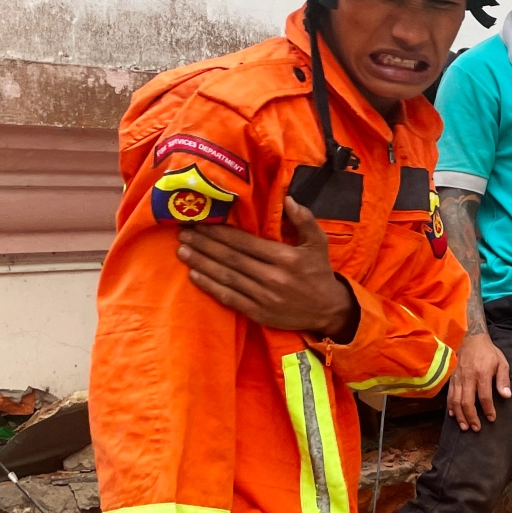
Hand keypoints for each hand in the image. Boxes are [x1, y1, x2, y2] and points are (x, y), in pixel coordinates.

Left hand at [177, 198, 356, 339]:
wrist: (329, 311)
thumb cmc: (320, 272)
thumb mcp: (319, 243)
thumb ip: (305, 220)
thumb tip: (288, 199)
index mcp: (286, 258)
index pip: (245, 243)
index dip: (220, 233)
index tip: (201, 223)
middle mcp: (273, 278)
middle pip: (231, 259)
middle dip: (204, 245)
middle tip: (183, 233)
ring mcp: (264, 298)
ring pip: (226, 278)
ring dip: (202, 263)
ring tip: (182, 251)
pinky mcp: (259, 314)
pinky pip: (230, 299)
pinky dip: (210, 287)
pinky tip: (195, 276)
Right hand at [447, 332, 510, 430]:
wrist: (470, 338)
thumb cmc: (487, 352)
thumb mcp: (501, 362)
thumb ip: (503, 380)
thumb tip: (506, 396)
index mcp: (482, 373)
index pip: (484, 396)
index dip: (488, 409)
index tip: (492, 418)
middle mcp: (468, 377)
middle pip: (467, 402)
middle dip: (471, 417)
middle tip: (476, 428)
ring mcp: (457, 378)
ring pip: (456, 401)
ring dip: (460, 416)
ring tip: (465, 426)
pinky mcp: (451, 378)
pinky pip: (449, 395)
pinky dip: (451, 407)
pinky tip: (454, 415)